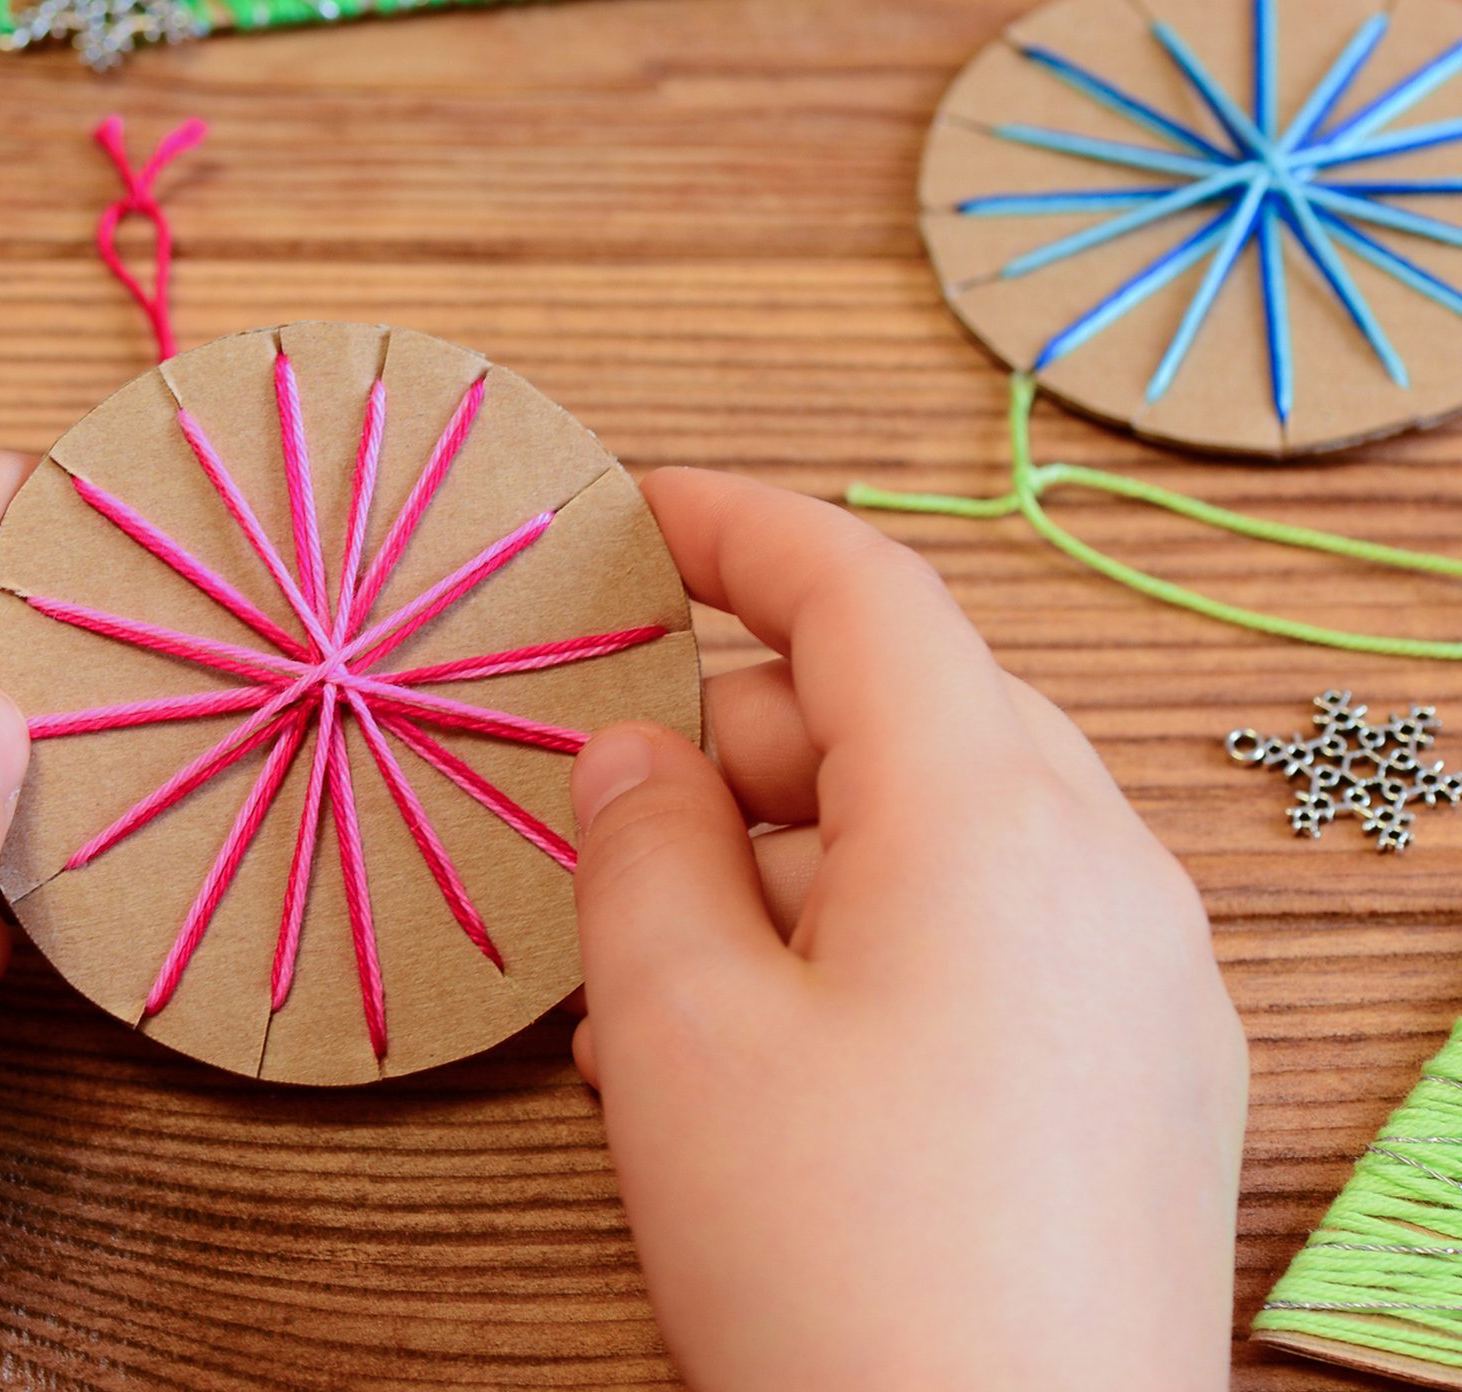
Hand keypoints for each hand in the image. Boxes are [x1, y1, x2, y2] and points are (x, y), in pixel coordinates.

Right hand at [570, 470, 1246, 1391]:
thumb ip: (639, 844)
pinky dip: (882, 931)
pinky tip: (787, 1051)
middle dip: (751, 736)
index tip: (639, 512)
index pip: (862, 591)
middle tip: (620, 828)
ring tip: (676, 985)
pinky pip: (1005, 931)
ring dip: (804, 851)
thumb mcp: (679, 1027)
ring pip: (953, 828)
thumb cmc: (838, 1261)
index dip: (738, 527)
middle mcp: (1104, 867)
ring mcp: (1149, 978)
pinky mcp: (1153, 1076)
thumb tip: (636, 749)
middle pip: (909, 709)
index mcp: (991, 816)